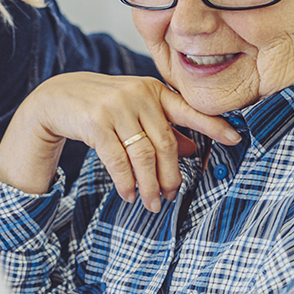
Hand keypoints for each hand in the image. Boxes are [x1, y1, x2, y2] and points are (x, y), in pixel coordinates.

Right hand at [0, 74, 239, 211]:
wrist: (58, 97)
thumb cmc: (103, 107)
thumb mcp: (136, 112)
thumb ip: (163, 128)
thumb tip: (194, 150)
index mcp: (154, 91)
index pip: (188, 110)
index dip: (213, 125)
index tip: (236, 139)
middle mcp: (139, 95)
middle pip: (166, 144)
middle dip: (171, 176)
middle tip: (171, 196)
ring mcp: (117, 107)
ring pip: (143, 155)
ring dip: (149, 185)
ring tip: (152, 203)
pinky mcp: (96, 122)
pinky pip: (118, 160)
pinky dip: (126, 182)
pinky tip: (128, 194)